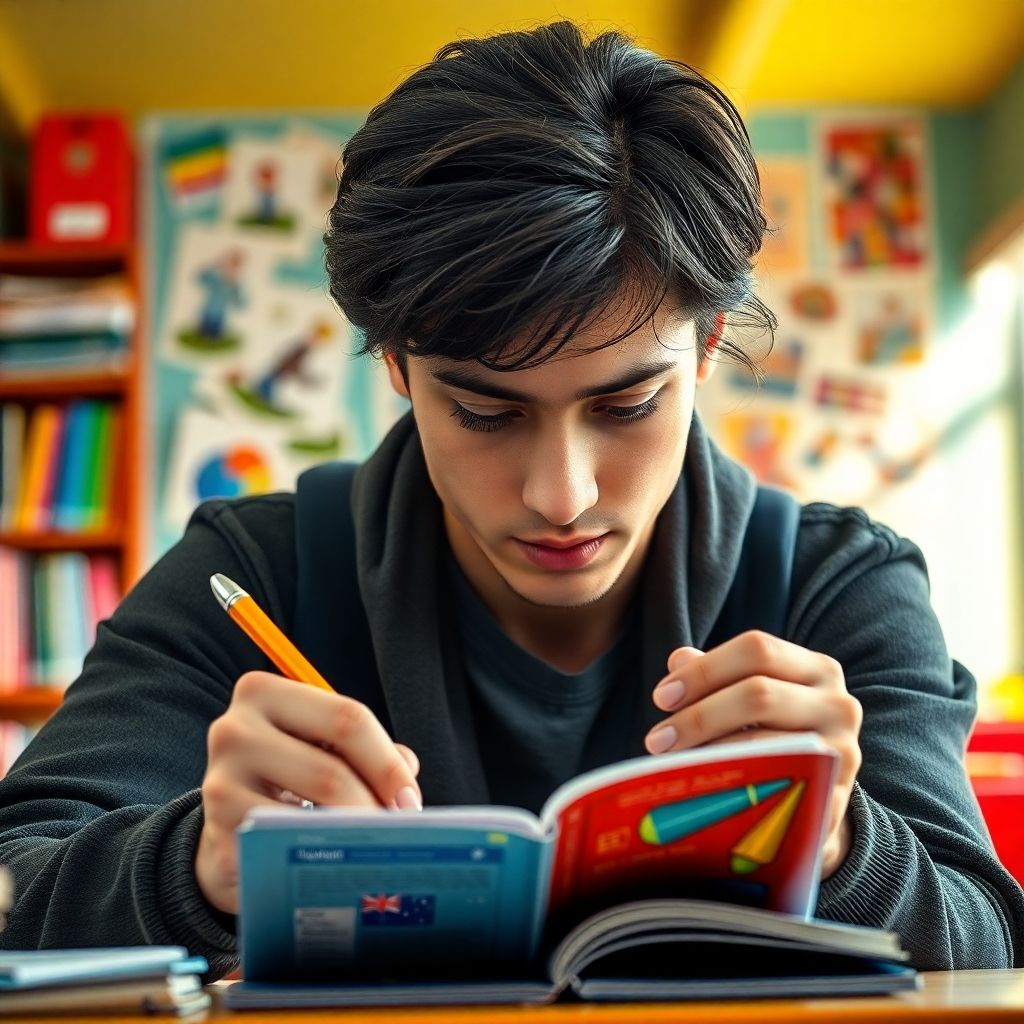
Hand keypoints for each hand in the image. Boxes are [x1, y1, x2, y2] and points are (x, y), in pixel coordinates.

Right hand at [196, 671, 421, 913]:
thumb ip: (366, 751)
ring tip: (377, 848)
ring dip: (351, 837)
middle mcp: (233, 730)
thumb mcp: (322, 745)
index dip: (387, 762)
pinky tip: (338, 867)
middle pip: (331, 770)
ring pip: (308, 814)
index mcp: (263, 691)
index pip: (347, 718)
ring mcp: (218, 784)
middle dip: (375, 806)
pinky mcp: (217, 836)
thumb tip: (406, 785)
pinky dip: (317, 861)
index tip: (409, 798)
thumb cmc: (289, 774)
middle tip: (400, 831)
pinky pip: (283, 851)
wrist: (228, 822)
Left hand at [647, 631, 861, 878]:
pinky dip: (734, 788)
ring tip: (672, 767)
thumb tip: (679, 660)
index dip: (704, 670)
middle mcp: (838, 705)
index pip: (757, 649)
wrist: (816, 795)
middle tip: (657, 740)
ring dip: (709, 755)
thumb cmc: (773, 734)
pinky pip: (775, 790)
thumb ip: (717, 676)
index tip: (661, 697)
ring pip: (766, 743)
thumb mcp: (751, 696)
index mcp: (816, 669)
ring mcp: (842, 752)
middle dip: (699, 716)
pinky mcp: (836, 799)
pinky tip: (705, 792)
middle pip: (759, 693)